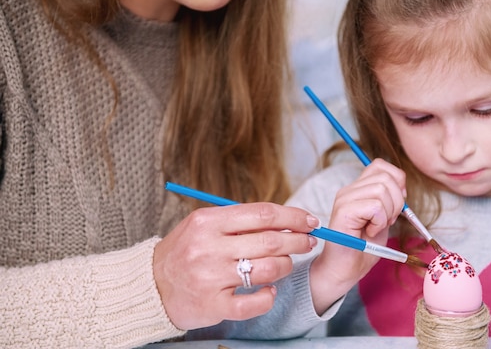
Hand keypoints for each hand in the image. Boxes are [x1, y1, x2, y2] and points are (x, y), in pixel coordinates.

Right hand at [153, 202, 318, 329]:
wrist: (150, 286)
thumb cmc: (185, 251)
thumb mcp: (203, 226)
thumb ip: (238, 221)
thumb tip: (285, 220)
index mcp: (208, 222)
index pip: (262, 214)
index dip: (292, 217)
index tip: (309, 220)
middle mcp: (209, 248)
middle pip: (270, 241)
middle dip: (298, 241)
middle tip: (308, 242)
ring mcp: (211, 278)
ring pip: (268, 270)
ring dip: (286, 266)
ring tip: (287, 265)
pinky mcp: (213, 305)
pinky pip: (253, 303)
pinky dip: (268, 298)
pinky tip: (269, 292)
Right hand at [309, 158, 406, 313]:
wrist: (343, 271)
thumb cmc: (362, 249)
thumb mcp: (383, 219)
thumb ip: (390, 200)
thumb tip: (402, 186)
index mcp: (357, 189)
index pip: (381, 165)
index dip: (397, 181)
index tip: (397, 204)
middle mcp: (348, 190)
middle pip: (386, 177)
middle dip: (397, 201)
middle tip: (386, 221)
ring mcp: (344, 199)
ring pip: (381, 190)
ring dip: (388, 213)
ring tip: (376, 228)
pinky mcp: (343, 212)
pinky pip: (375, 206)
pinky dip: (380, 222)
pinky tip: (369, 232)